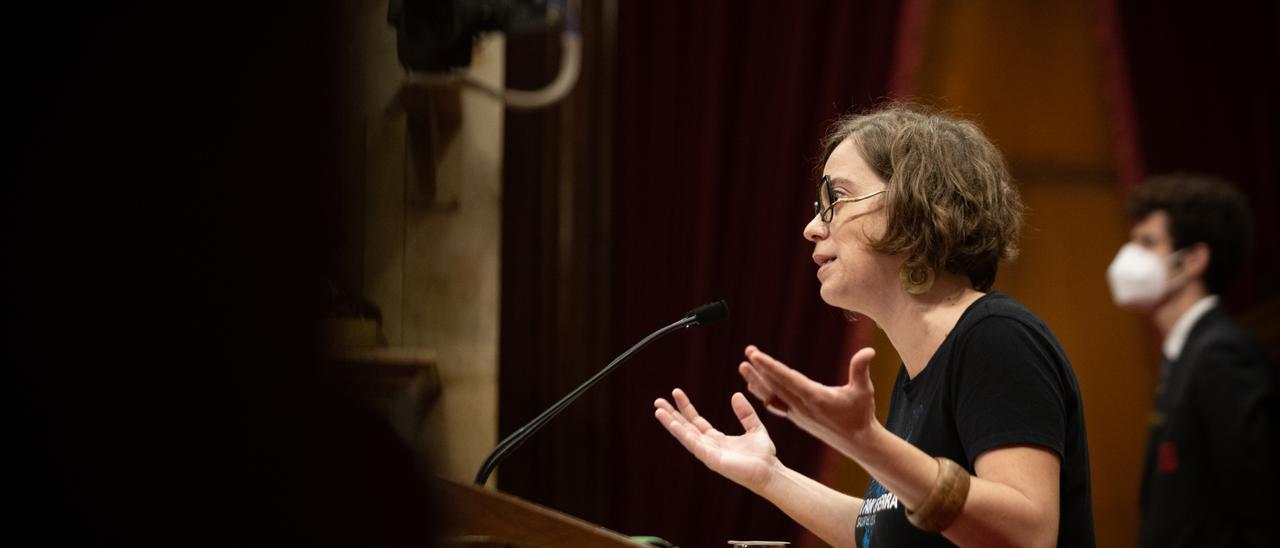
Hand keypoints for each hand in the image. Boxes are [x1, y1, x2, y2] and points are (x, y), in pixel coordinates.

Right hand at [653, 389, 778, 491]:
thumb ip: (745, 413)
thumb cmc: (763, 455)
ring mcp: (708, 453)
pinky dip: (682, 433)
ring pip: (685, 435)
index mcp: (716, 439)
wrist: (770, 472)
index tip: (676, 393)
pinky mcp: (711, 459)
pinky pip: (693, 444)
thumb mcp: (755, 427)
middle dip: (671, 415)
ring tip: (658, 410)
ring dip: (671, 423)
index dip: (686, 407)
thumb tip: (735, 395)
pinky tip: (673, 423)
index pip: (696, 421)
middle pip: (685, 428)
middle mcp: (708, 446)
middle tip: (658, 401)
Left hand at [738, 345, 879, 458]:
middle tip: (747, 352)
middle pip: (775, 385)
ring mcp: (797, 414)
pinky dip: (763, 394)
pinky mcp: (797, 418)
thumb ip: (861, 369)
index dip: (770, 366)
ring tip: (743, 367)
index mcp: (815, 397)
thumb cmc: (861, 415)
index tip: (755, 355)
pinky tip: (753, 386)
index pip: (787, 379)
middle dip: (760, 369)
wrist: (858, 443)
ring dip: (757, 381)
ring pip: (772, 395)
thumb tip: (870, 350)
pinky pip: (775, 404)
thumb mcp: (864, 391)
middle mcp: (802, 406)